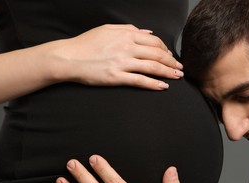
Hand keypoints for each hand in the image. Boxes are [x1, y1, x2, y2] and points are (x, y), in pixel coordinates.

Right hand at [54, 24, 183, 89]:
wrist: (67, 58)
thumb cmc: (86, 44)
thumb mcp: (107, 29)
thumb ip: (129, 29)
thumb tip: (147, 33)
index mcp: (126, 34)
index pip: (154, 41)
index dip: (166, 49)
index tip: (171, 55)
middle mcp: (127, 47)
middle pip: (157, 54)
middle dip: (172, 61)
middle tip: (180, 68)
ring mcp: (122, 63)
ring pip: (152, 67)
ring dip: (168, 72)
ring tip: (177, 77)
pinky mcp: (116, 77)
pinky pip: (140, 80)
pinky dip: (154, 84)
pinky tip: (163, 87)